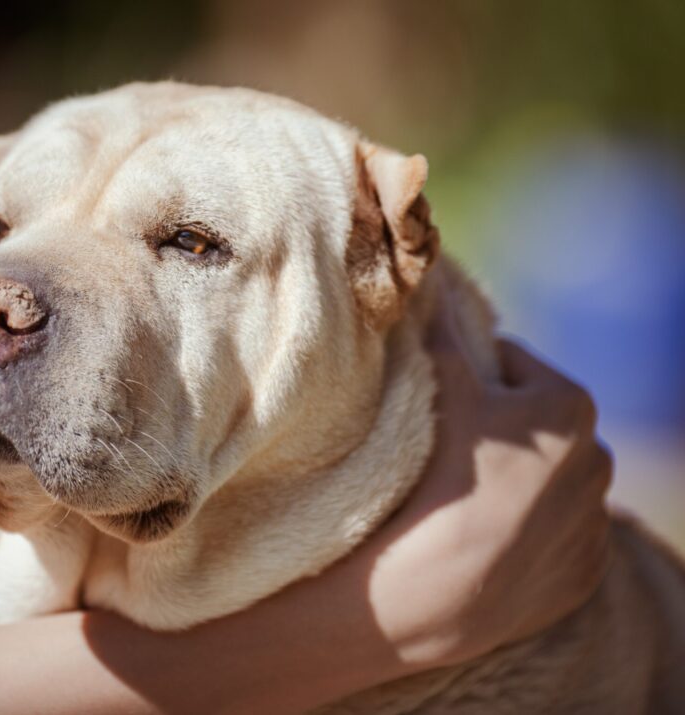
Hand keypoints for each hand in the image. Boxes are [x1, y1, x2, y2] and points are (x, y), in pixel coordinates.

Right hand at [361, 296, 612, 666]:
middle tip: (453, 450)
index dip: (473, 377)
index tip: (445, 400)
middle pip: (538, 426)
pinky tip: (488, 539)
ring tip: (468, 497)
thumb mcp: (441, 388)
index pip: (514, 366)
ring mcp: (594, 521)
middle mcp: (600, 458)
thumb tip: (431, 278)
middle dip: (504, 430)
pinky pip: (556, 539)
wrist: (445, 584)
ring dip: (519, 483)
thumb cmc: (443, 473)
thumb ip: (442, 331)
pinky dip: (528, 535)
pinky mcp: (584, 572)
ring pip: (551, 484)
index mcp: (571, 404)